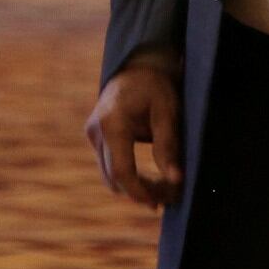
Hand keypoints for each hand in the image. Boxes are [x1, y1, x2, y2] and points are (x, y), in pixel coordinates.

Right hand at [85, 60, 183, 209]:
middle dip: (141, 193)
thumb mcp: (168, 111)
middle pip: (113, 177)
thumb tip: (175, 180)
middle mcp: (96, 130)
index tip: (159, 203)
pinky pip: (109, 166)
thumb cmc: (156, 85)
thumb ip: (168, 146)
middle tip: (170, 197)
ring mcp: (93, 134)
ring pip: (109, 176)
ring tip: (163, 190)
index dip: (139, 192)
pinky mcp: (96, 137)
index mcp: (112, 122)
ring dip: (134, 188)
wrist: (137, 65)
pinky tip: (150, 181)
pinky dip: (128, 177)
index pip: (121, 170)